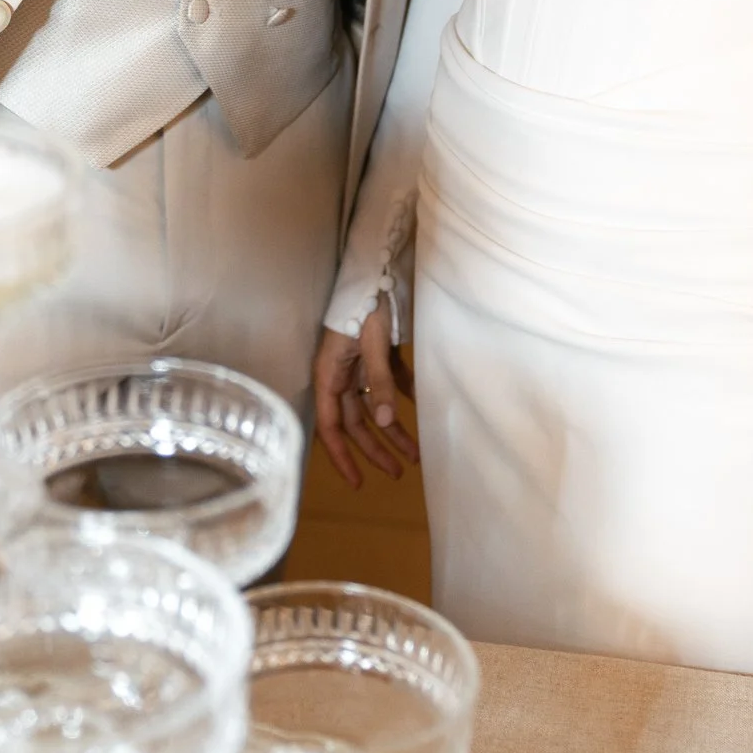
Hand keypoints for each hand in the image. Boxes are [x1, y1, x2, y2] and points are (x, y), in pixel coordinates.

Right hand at [314, 304, 418, 489]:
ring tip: (416, 454)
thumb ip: (379, 381)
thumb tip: (385, 423)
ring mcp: (358, 366)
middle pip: (355, 423)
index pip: (330, 427)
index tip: (358, 482)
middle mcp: (341, 375)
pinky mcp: (377, 356)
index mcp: (330, 375)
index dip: (342, 456)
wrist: (375, 270)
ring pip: (374, 408)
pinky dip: (403, 398)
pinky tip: (422, 411)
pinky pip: (389, 385)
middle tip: (399, 472)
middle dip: (375, 449)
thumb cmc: (364, 305)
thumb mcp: (372, 343)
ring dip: (394, 430)